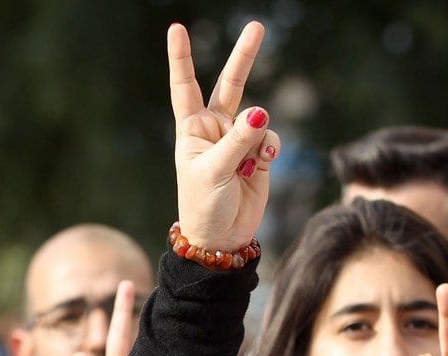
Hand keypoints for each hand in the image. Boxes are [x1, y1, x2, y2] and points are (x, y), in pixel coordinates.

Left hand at [170, 21, 278, 251]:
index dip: (182, 59)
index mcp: (192, 130)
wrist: (222, 237)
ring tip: (247, 164)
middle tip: (257, 26)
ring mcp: (237, 139)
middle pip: (230, 85)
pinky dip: (269, 149)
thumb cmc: (204, 206)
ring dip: (257, 137)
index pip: (185, 87)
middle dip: (244, 57)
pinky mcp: (258, 152)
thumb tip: (261, 112)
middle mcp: (214, 129)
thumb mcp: (214, 171)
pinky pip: (270, 138)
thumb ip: (237, 140)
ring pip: (257, 118)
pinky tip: (261, 165)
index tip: (177, 29)